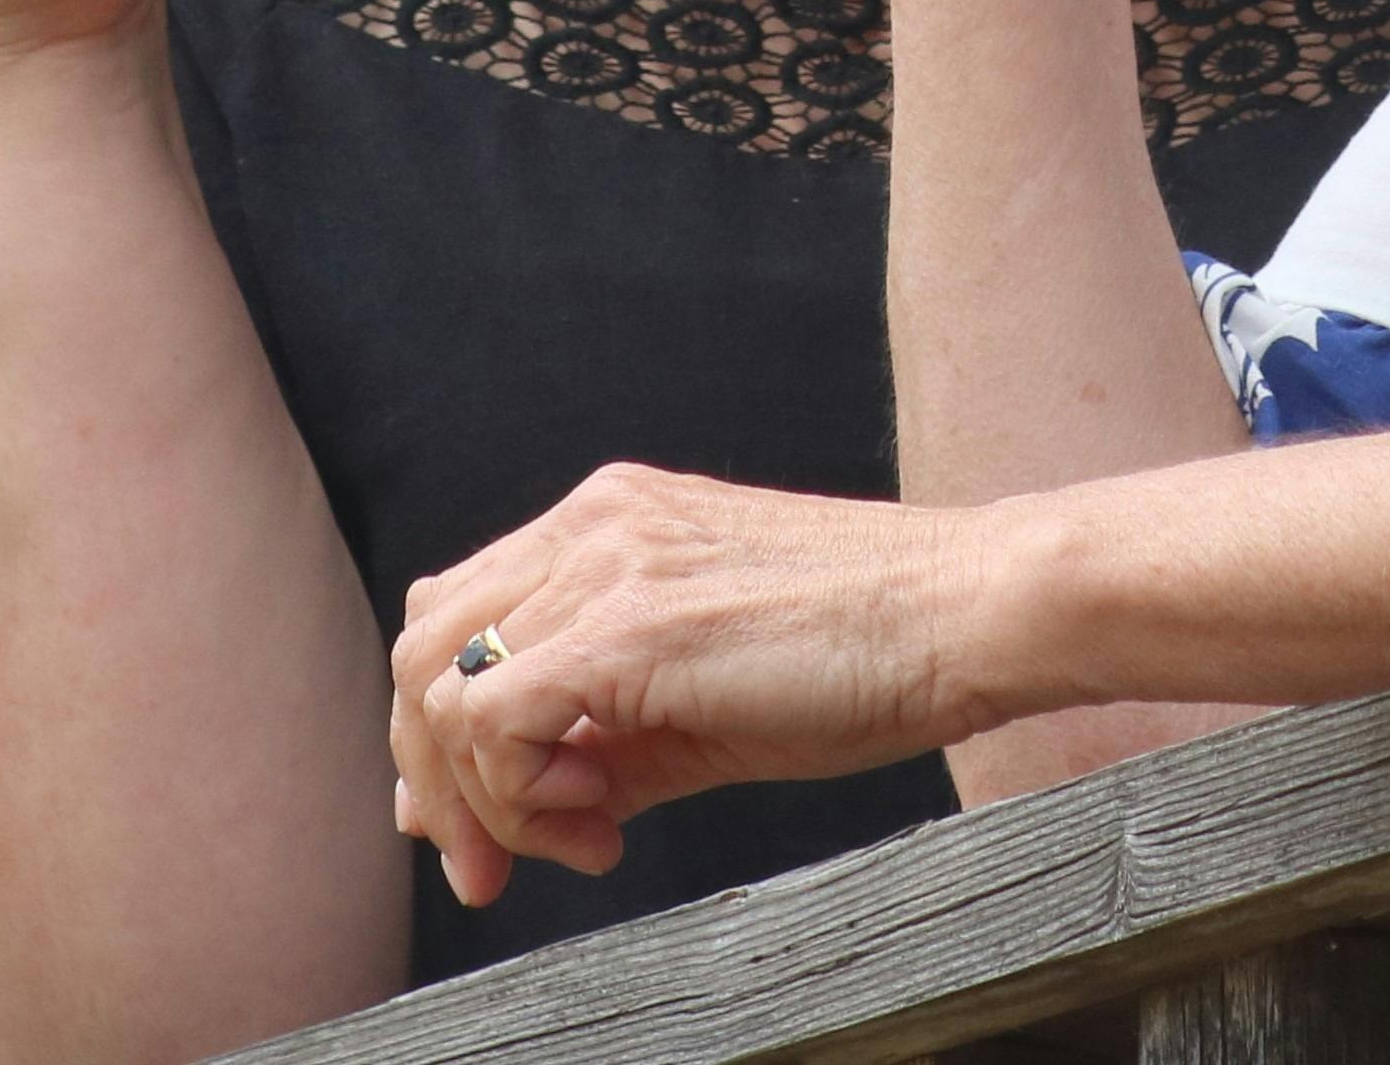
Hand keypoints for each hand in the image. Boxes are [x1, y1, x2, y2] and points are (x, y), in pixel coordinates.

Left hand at [383, 468, 1017, 904]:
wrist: (968, 614)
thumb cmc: (866, 657)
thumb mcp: (698, 702)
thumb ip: (591, 739)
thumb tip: (483, 812)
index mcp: (608, 520)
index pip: (455, 615)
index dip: (446, 735)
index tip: (498, 828)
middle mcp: (591, 523)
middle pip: (421, 649)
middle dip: (438, 780)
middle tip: (501, 868)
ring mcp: (604, 564)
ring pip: (439, 687)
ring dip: (483, 798)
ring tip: (584, 839)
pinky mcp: (626, 626)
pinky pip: (492, 721)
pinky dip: (520, 798)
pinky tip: (604, 824)